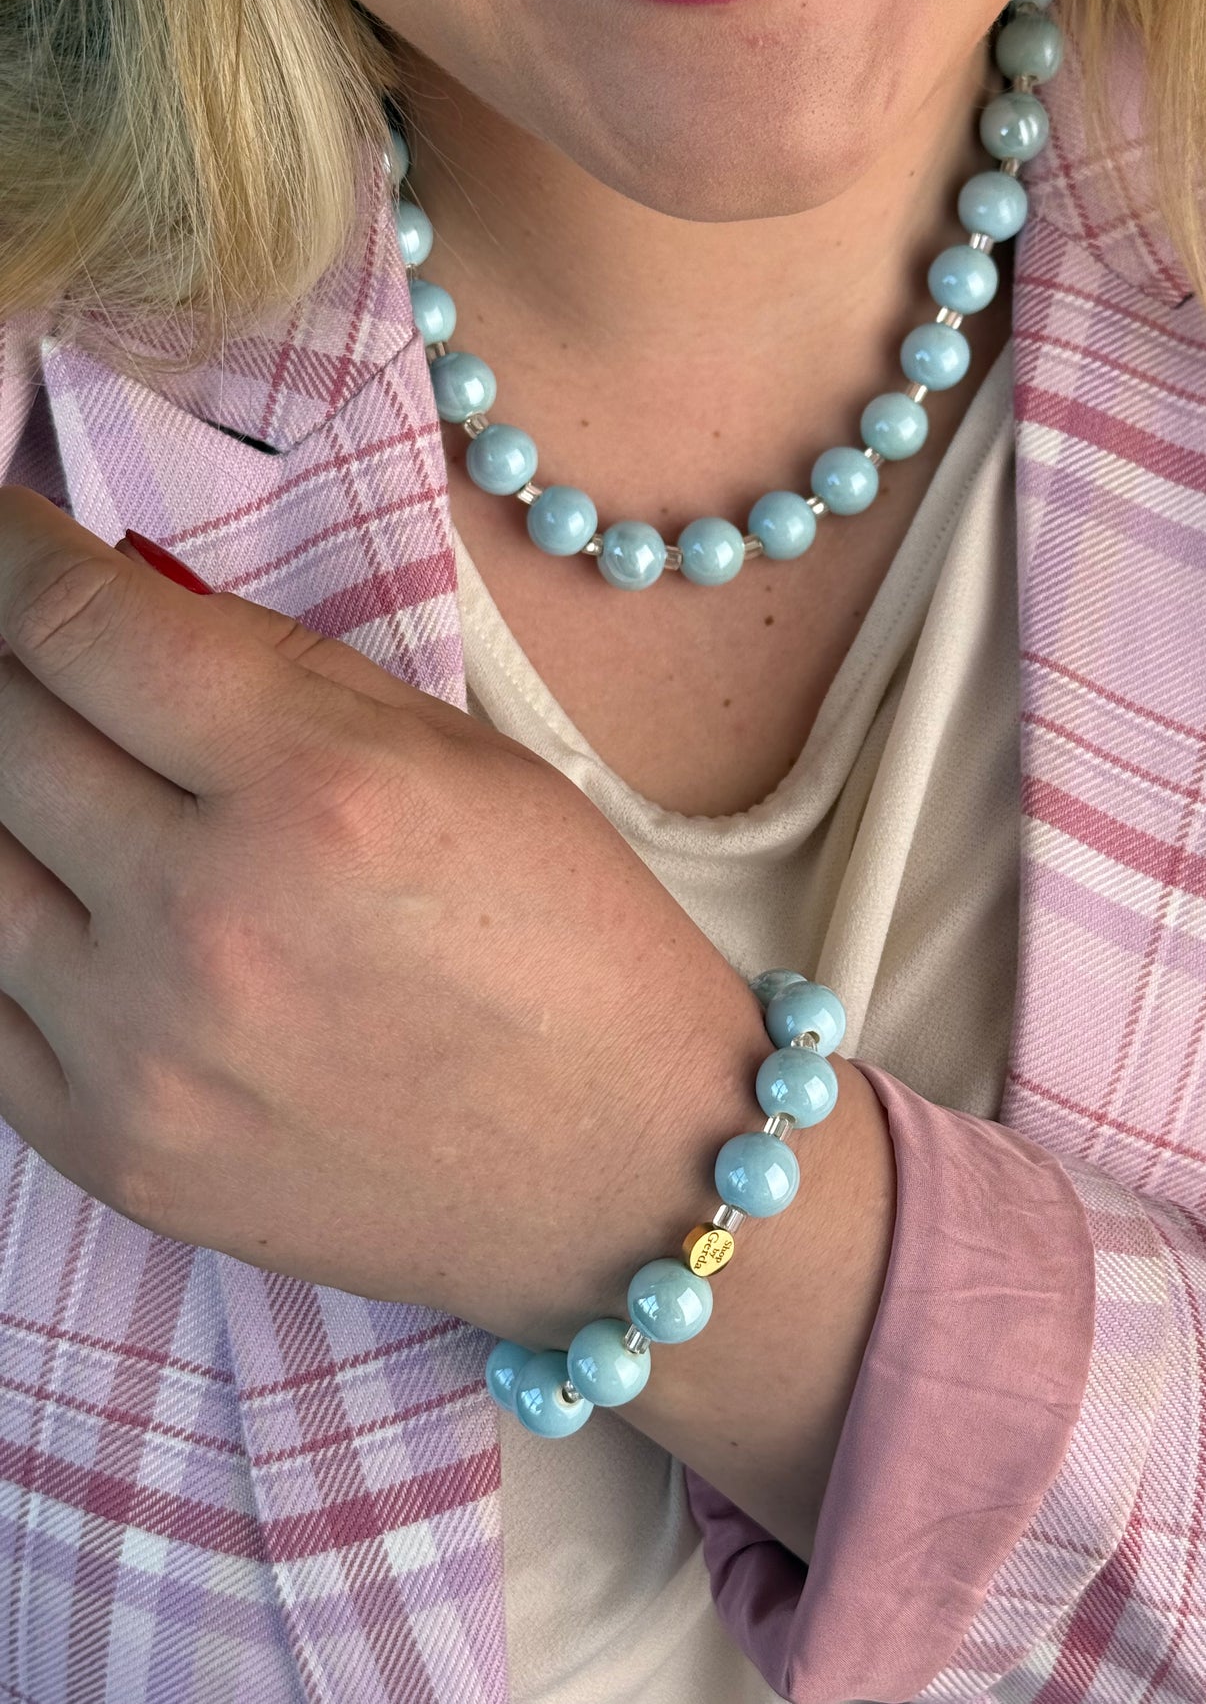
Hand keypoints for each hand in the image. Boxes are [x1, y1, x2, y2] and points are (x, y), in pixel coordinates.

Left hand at [0, 487, 765, 1335]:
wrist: (627, 1168)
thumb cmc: (571, 944)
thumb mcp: (462, 757)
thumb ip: (277, 669)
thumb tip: (126, 600)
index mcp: (318, 787)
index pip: (77, 623)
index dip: (7, 553)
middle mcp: (209, 916)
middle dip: (4, 666)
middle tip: (37, 656)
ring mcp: (145, 1051)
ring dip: (10, 799)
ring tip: (72, 786)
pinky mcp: (116, 1153)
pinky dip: (12, 932)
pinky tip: (69, 902)